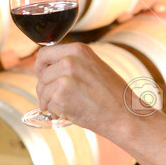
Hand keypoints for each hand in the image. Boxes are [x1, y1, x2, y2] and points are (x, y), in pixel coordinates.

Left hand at [34, 43, 152, 140]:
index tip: (44, 78)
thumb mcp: (94, 67)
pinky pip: (47, 105)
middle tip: (56, 98)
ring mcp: (64, 78)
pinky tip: (69, 114)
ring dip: (49, 102)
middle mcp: (69, 60)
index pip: (44, 54)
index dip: (41, 68)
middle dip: (45, 88)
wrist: (125, 114)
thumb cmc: (113, 95)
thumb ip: (72, 63)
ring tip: (67, 107)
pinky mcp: (61, 97)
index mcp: (78, 50)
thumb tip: (48, 68)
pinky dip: (55, 112)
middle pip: (41, 73)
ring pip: (42, 90)